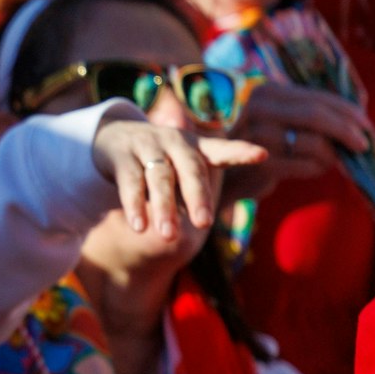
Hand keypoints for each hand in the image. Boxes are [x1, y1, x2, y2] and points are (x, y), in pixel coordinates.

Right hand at [90, 119, 265, 240]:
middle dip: (198, 197)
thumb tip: (204, 221)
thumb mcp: (180, 167)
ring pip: (160, 178)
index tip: (262, 154)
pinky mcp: (122, 155)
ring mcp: (148, 146)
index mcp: (195, 147)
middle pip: (191, 170)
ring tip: (169, 236)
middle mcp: (175, 142)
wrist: (113, 137)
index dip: (241, 151)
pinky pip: (130, 183)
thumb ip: (194, 186)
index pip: (221, 150)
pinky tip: (139, 226)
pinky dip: (134, 205)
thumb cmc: (158, 160)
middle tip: (204, 224)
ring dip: (164, 208)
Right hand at [223, 81, 370, 199]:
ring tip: (331, 160)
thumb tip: (358, 117)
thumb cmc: (260, 144)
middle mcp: (258, 109)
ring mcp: (256, 137)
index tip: (366, 125)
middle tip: (364, 145)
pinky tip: (315, 168)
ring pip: (314, 142)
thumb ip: (310, 112)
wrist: (223, 176)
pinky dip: (317, 168)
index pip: (317, 97)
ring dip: (332, 154)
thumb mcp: (279, 118)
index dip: (347, 111)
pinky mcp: (260, 164)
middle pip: (317, 115)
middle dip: (347, 130)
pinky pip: (305, 165)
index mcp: (266, 92)